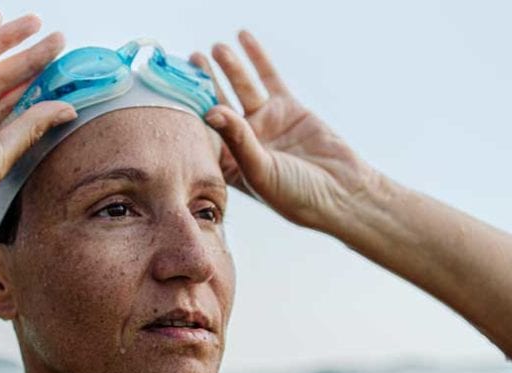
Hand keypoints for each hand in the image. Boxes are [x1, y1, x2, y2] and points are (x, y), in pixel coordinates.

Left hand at [190, 32, 379, 230]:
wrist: (341, 193)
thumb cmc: (296, 195)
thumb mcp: (260, 170)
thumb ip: (236, 140)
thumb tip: (209, 110)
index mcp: (229, 164)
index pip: (203, 133)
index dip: (187, 112)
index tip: (170, 91)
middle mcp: (244, 142)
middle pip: (218, 104)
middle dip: (203, 84)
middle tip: (188, 62)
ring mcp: (265, 123)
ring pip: (241, 88)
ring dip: (229, 67)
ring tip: (214, 48)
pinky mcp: (287, 109)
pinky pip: (268, 78)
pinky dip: (256, 58)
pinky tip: (243, 38)